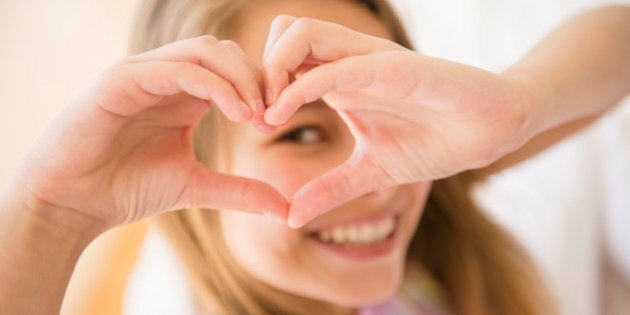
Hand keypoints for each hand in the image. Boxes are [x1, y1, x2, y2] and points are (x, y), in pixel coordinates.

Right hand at [11, 36, 286, 230]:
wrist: (72, 204)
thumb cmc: (126, 190)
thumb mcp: (195, 186)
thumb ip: (239, 191)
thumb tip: (285, 209)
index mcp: (184, 95)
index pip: (233, 69)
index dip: (261, 89)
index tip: (278, 124)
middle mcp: (166, 78)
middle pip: (225, 52)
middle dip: (257, 80)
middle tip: (272, 118)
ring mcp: (143, 73)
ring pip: (205, 51)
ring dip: (239, 78)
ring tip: (256, 116)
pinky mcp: (122, 79)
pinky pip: (177, 69)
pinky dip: (213, 85)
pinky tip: (235, 113)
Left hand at [263, 16, 539, 226]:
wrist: (488, 132)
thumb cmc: (433, 142)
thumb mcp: (369, 172)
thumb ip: (330, 189)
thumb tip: (290, 218)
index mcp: (341, 79)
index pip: (283, 59)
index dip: (259, 86)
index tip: (253, 125)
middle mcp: (349, 61)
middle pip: (283, 33)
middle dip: (257, 71)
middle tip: (253, 114)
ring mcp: (369, 60)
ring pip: (302, 34)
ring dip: (273, 70)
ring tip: (269, 114)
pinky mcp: (392, 67)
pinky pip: (338, 66)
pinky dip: (302, 86)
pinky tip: (282, 113)